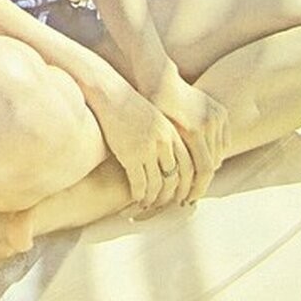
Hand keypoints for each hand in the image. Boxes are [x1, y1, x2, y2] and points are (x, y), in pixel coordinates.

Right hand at [88, 80, 193, 212]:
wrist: (110, 95)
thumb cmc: (132, 108)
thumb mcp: (157, 120)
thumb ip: (168, 139)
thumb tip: (177, 165)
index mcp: (173, 132)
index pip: (190, 166)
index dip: (190, 185)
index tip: (186, 195)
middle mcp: (164, 141)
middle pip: (176, 178)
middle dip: (173, 196)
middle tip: (169, 205)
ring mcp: (147, 148)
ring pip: (157, 185)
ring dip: (154, 199)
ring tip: (150, 204)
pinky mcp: (130, 155)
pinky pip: (140, 184)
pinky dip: (140, 195)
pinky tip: (137, 198)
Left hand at [150, 72, 228, 201]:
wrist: (158, 78)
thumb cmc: (150, 109)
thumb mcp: (157, 134)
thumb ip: (168, 159)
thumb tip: (168, 189)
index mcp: (194, 130)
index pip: (204, 170)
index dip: (196, 189)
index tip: (186, 200)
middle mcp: (209, 122)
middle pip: (213, 163)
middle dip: (201, 182)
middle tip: (190, 195)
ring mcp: (217, 115)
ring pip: (219, 153)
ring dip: (209, 167)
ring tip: (195, 179)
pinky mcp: (220, 111)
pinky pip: (222, 140)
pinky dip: (214, 152)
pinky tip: (201, 159)